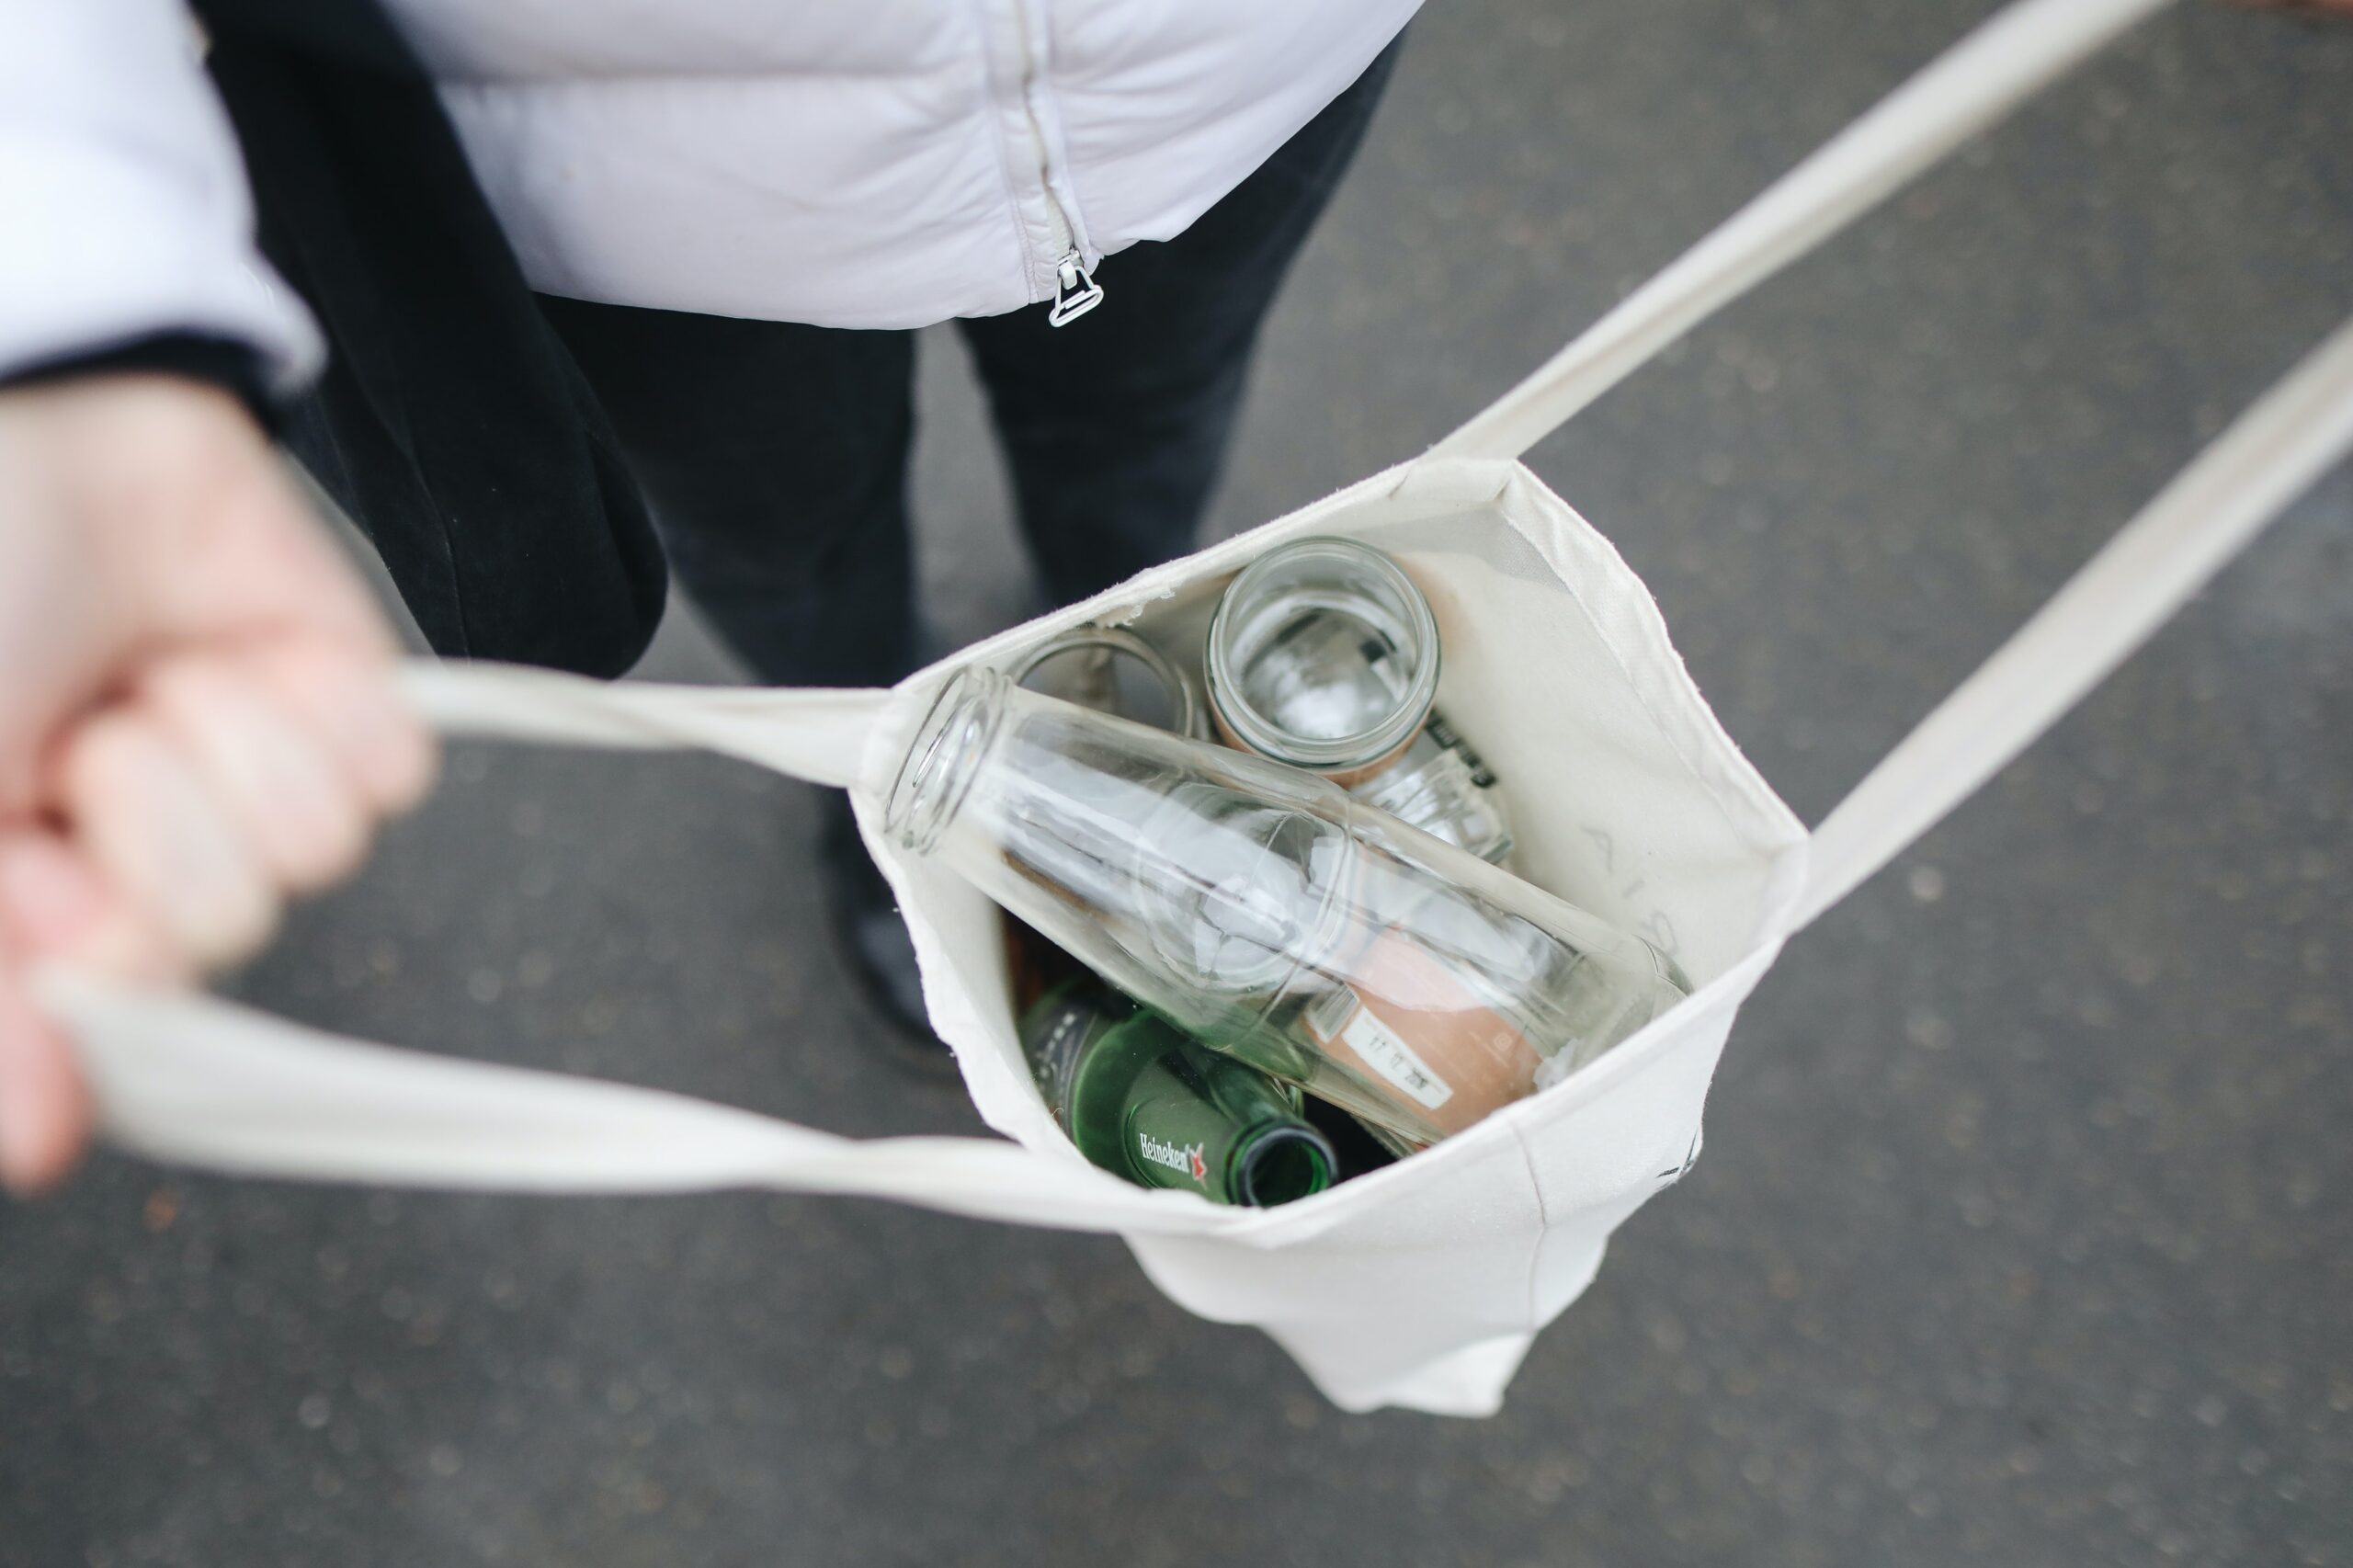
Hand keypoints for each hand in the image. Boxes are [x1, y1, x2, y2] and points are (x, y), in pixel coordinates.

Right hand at [0, 375, 433, 1191]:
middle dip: (134, 838)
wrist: (23, 402)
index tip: (34, 895)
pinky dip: (305, 706)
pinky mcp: (339, 700)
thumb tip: (40, 1144)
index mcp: (22, 893)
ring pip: (300, 861)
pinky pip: (382, 775)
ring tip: (127, 684)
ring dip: (200, 753)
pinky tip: (218, 651)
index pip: (109, 1029)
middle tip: (65, 750)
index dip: (82, 977)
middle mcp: (130, 847)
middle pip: (209, 945)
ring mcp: (238, 773)